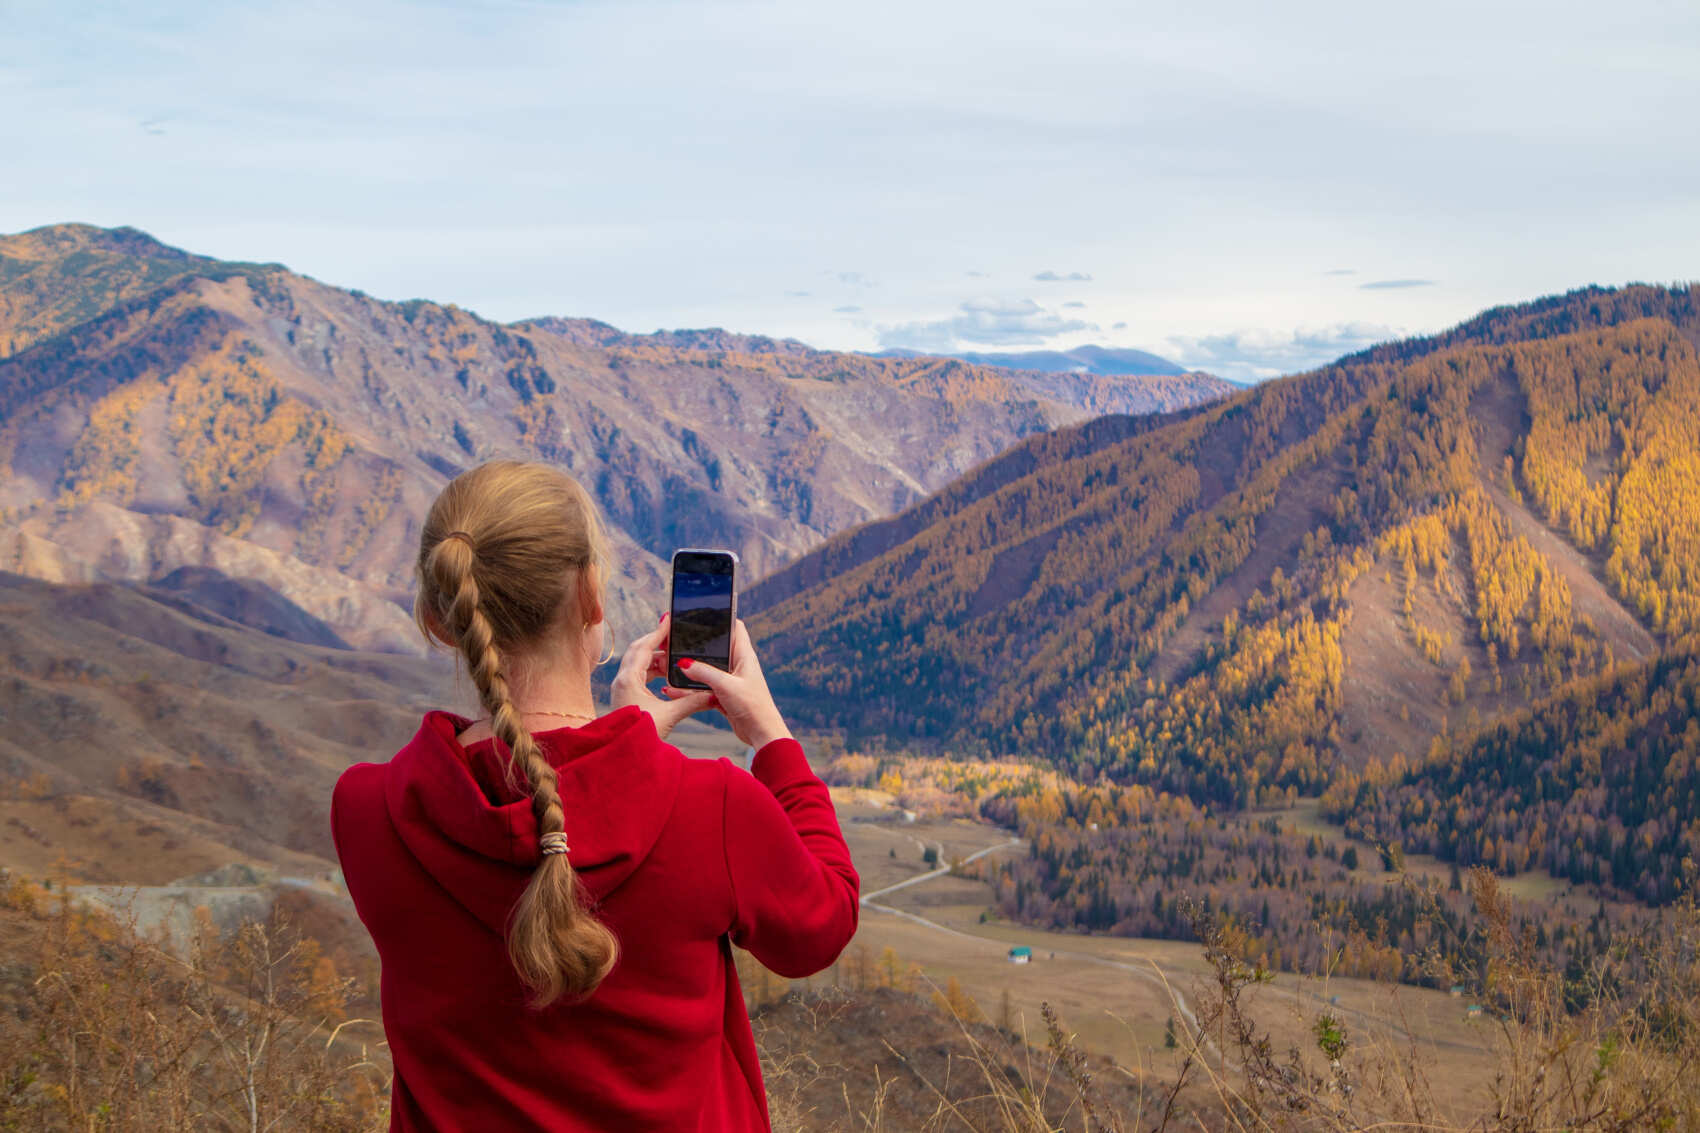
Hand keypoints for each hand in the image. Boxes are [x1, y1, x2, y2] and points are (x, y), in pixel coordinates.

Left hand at [609, 614, 713, 740]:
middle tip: (674, 634)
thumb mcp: (670, 716)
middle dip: (657, 641)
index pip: (645, 647)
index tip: (670, 620)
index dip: (659, 633)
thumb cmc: (641, 735)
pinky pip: (638, 673)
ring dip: (657, 658)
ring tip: (675, 657)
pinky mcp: (624, 694)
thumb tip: (714, 695)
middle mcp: (622, 679)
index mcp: (629, 679)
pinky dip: (652, 670)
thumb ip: (693, 702)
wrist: (622, 756)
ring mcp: (621, 687)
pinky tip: (666, 675)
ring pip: (639, 662)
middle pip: (639, 649)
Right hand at [673, 619, 791, 750]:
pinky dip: (691, 689)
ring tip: (669, 666)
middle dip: (698, 646)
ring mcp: (731, 680)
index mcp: (744, 655)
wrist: (762, 734)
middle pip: (716, 648)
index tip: (702, 613)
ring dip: (691, 670)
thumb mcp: (726, 685)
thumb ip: (704, 673)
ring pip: (707, 670)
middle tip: (676, 641)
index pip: (735, 627)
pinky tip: (673, 690)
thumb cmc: (752, 706)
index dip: (721, 618)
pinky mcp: (725, 696)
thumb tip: (683, 663)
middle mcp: (738, 665)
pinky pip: (704, 688)